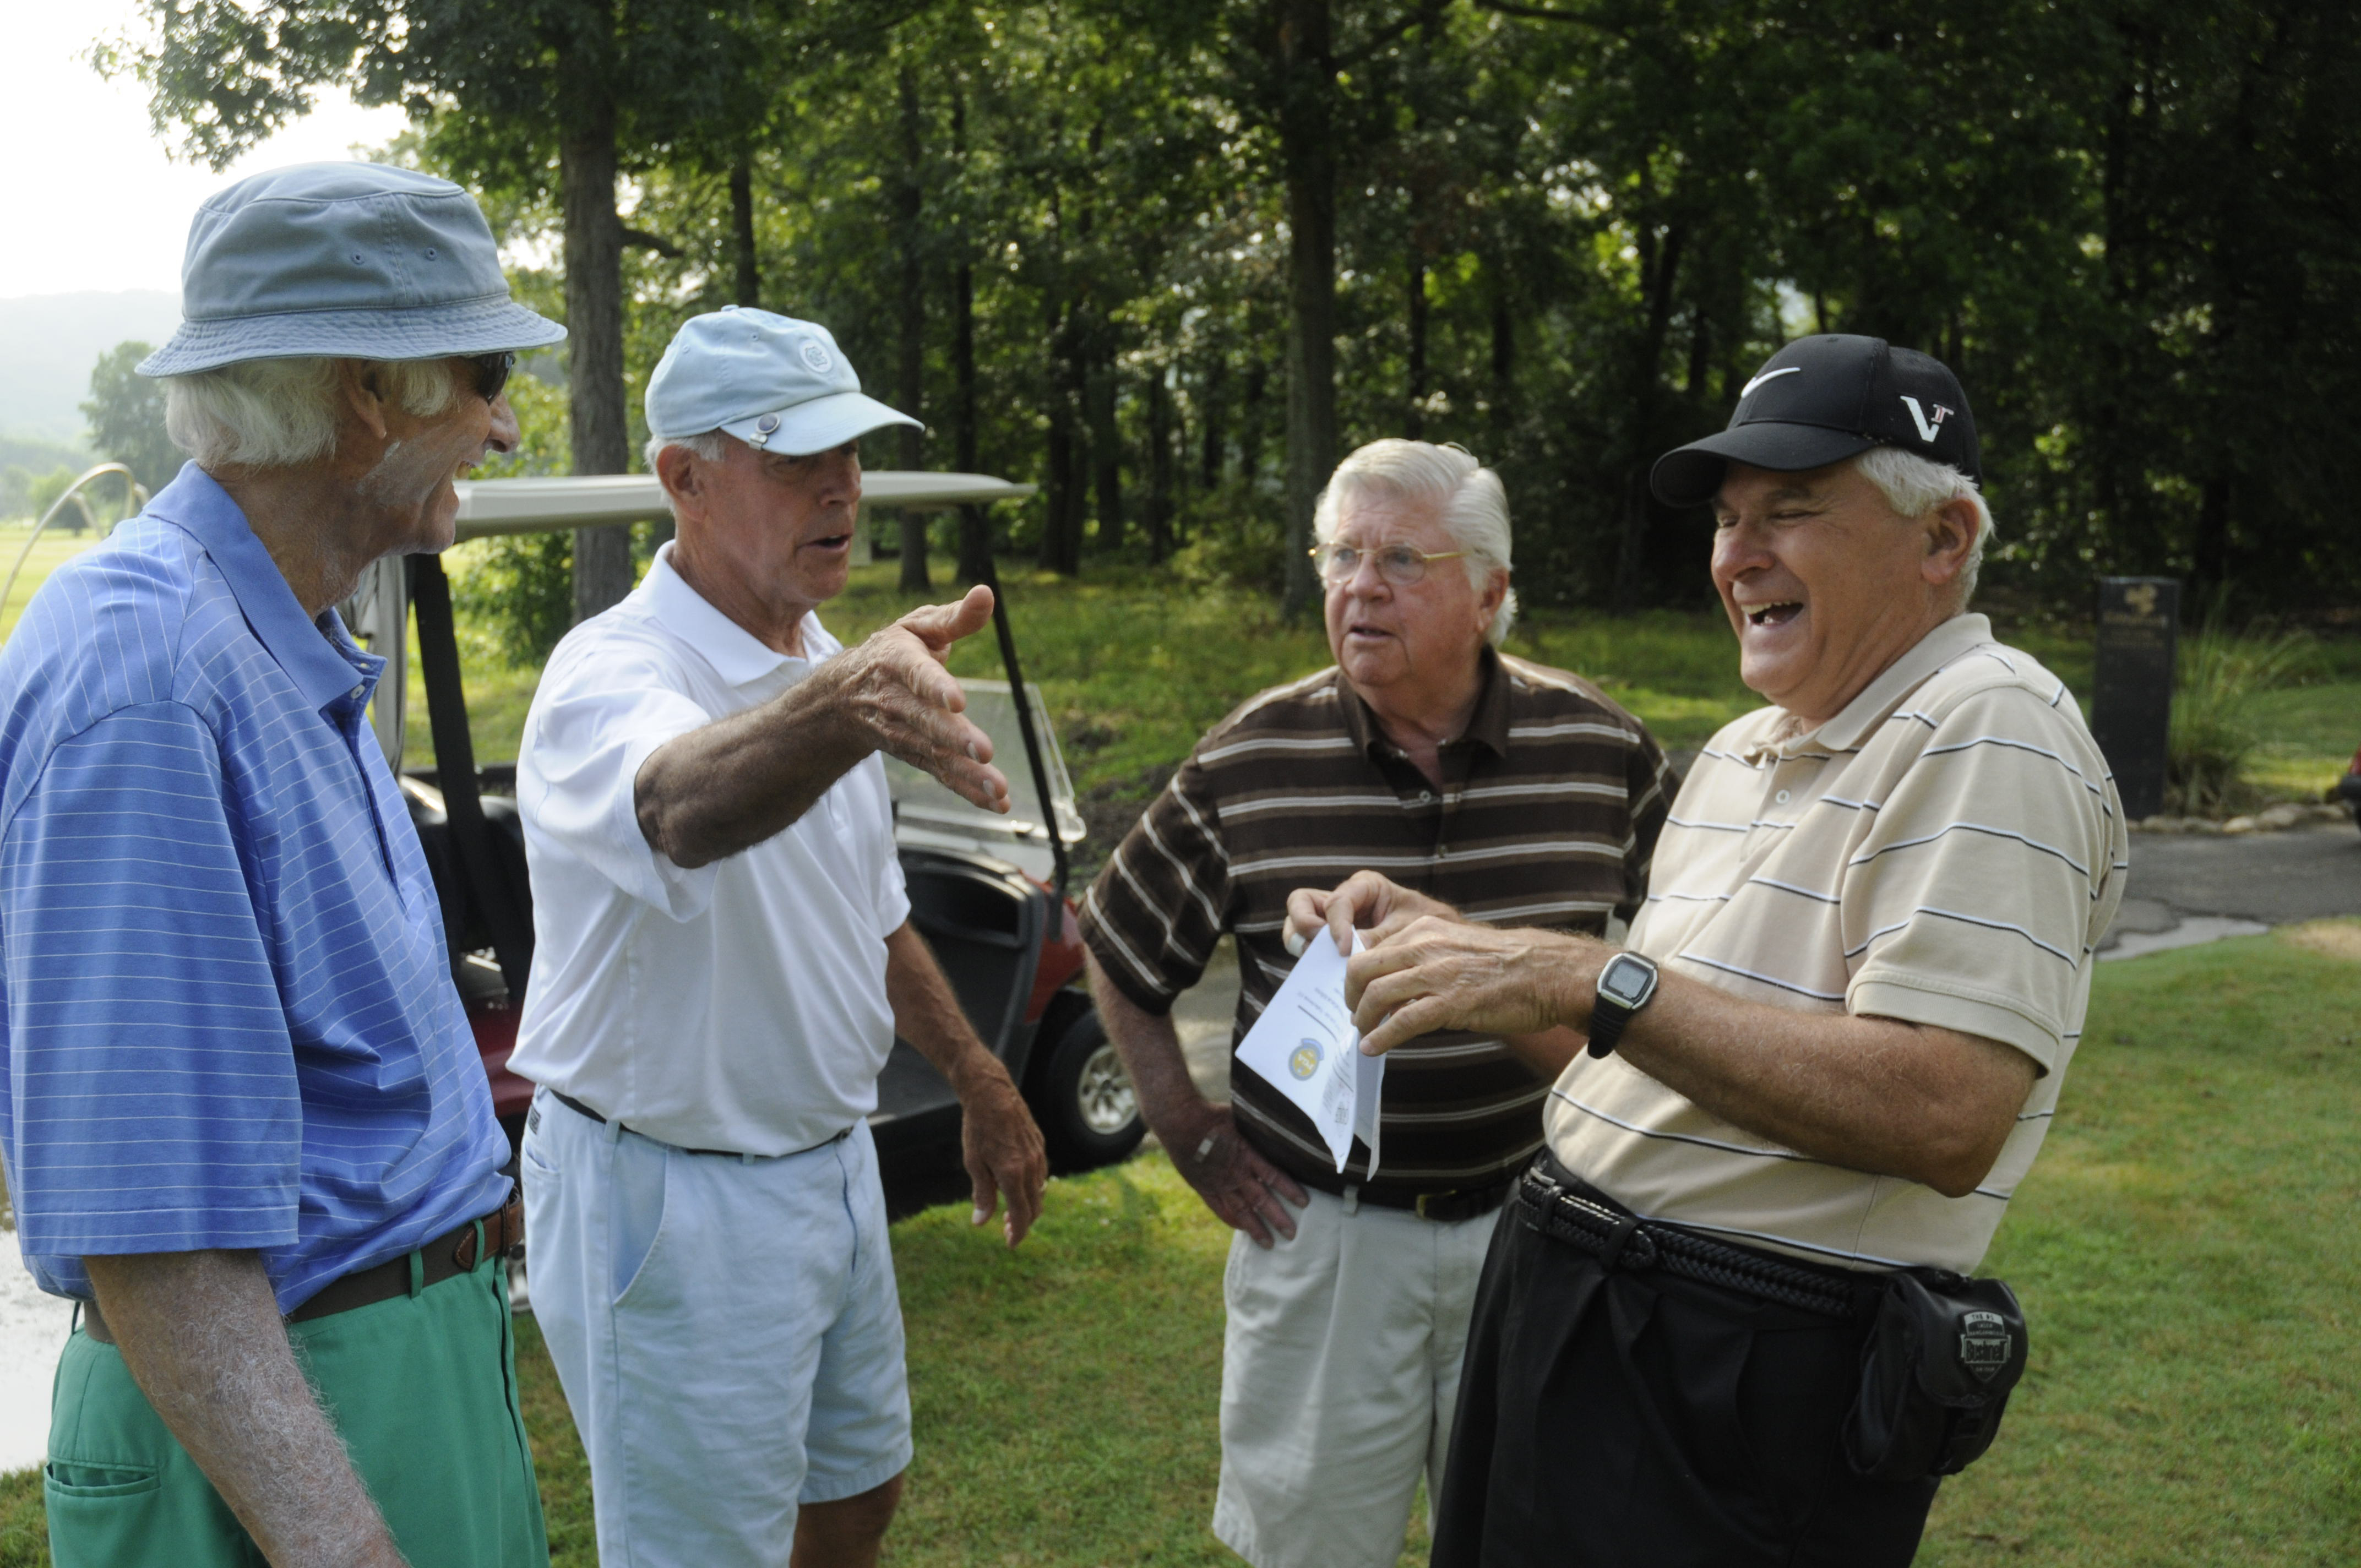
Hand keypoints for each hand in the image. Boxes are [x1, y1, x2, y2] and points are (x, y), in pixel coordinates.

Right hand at [836, 586, 1010, 813]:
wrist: (847, 694)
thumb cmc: (895, 651)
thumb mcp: (919, 626)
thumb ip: (956, 616)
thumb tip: (987, 593)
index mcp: (898, 661)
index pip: (917, 674)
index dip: (935, 687)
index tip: (957, 700)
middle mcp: (897, 701)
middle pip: (925, 722)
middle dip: (953, 737)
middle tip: (983, 751)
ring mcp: (904, 733)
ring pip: (934, 754)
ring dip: (966, 773)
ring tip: (997, 787)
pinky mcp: (915, 755)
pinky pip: (941, 774)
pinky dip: (968, 790)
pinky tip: (996, 803)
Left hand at [958, 1072, 1047, 1246]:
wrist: (992, 1094)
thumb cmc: (978, 1129)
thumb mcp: (973, 1163)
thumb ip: (982, 1194)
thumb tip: (981, 1223)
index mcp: (1013, 1175)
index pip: (1021, 1215)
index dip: (1018, 1233)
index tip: (1010, 1244)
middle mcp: (1030, 1167)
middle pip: (1034, 1207)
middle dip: (1023, 1223)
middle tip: (1007, 1231)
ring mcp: (1038, 1155)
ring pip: (1039, 1191)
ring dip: (1028, 1205)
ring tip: (1009, 1209)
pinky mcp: (1039, 1145)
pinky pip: (1040, 1174)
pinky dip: (1031, 1187)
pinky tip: (1017, 1185)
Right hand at [1164, 1102, 1308, 1247]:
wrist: (1179, 1121)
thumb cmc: (1211, 1114)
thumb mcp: (1242, 1117)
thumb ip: (1259, 1128)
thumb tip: (1281, 1124)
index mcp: (1247, 1154)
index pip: (1274, 1176)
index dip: (1290, 1190)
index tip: (1304, 1203)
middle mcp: (1235, 1173)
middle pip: (1260, 1199)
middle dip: (1277, 1218)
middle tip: (1292, 1234)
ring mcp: (1218, 1183)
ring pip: (1241, 1210)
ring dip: (1256, 1227)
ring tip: (1269, 1244)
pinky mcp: (1204, 1187)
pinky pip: (1220, 1209)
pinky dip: (1231, 1220)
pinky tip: (1241, 1229)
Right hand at [1284, 871, 1461, 957]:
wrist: (1444, 945)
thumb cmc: (1432, 927)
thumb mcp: (1408, 930)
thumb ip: (1379, 940)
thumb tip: (1353, 958)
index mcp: (1365, 887)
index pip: (1336, 901)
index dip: (1336, 926)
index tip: (1345, 950)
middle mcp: (1344, 900)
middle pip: (1301, 903)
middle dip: (1303, 926)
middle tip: (1316, 950)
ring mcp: (1334, 922)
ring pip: (1297, 924)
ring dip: (1302, 944)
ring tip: (1317, 964)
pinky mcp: (1333, 943)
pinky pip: (1309, 947)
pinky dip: (1311, 960)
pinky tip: (1326, 978)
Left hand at [1347, 916, 1603, 1054]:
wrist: (1546, 972)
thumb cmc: (1506, 964)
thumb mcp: (1456, 945)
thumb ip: (1424, 957)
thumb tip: (1397, 985)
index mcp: (1425, 929)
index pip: (1371, 947)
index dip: (1355, 974)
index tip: (1354, 991)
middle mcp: (1425, 945)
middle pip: (1362, 968)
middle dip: (1350, 995)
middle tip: (1353, 1013)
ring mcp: (1437, 973)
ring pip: (1376, 994)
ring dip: (1362, 1018)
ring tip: (1363, 1033)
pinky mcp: (1451, 1001)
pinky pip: (1402, 1020)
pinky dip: (1382, 1037)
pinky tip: (1374, 1048)